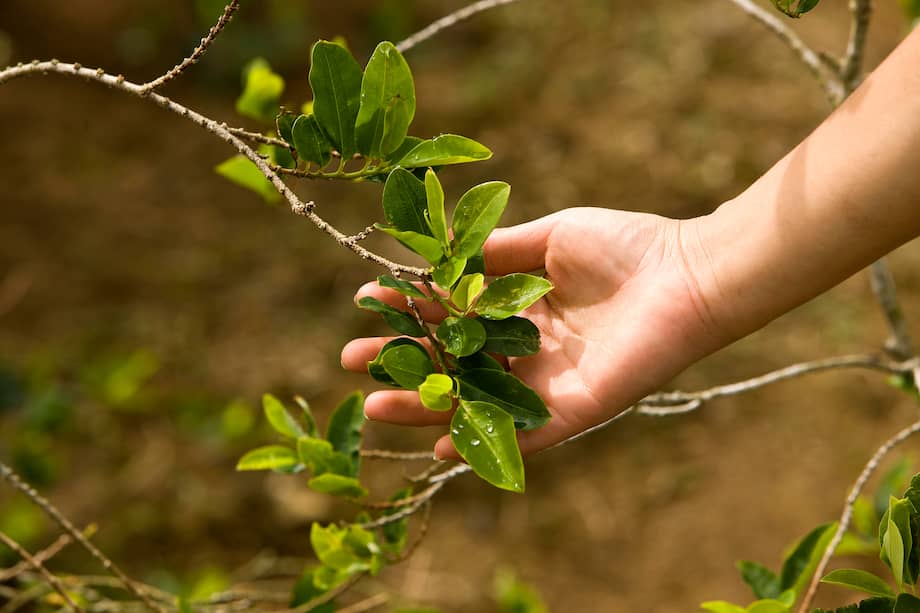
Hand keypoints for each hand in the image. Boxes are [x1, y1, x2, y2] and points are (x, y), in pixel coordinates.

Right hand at [341, 207, 723, 457]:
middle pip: (451, 363)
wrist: (690, 274)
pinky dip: (480, 444)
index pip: (450, 315)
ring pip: (473, 403)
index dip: (407, 309)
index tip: (365, 298)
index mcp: (521, 310)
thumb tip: (442, 249)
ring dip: (423, 408)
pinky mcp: (573, 410)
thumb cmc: (628, 247)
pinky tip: (437, 448)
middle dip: (400, 363)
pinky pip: (519, 435)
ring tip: (373, 406)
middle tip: (351, 360)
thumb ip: (498, 250)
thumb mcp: (551, 236)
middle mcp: (527, 351)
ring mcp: (547, 384)